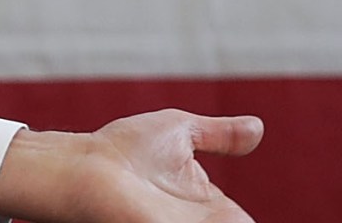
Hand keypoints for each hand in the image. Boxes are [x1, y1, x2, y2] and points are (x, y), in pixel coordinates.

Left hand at [0, 111, 263, 222]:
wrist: (83, 166)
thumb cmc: (124, 150)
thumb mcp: (180, 132)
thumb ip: (220, 134)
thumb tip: (258, 127)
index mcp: (211, 207)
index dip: (243, 220)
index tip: (239, 216)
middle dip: (235, 221)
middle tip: (230, 215)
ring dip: (225, 219)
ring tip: (219, 213)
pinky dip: (214, 221)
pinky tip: (212, 216)